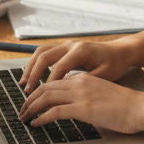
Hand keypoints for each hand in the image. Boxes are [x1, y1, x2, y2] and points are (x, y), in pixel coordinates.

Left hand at [17, 72, 143, 134]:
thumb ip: (88, 96)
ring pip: (46, 97)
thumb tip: (76, 107)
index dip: (39, 91)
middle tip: (22, 110)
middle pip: (45, 87)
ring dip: (31, 108)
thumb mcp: (103, 95)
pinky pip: (54, 111)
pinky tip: (37, 124)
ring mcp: (80, 95)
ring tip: (25, 118)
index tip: (32, 101)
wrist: (140, 107)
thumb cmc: (126, 105)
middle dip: (30, 99)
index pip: (54, 81)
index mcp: (84, 79)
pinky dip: (42, 118)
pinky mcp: (83, 109)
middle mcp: (79, 83)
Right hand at [18, 40, 135, 88]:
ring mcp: (66, 45)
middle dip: (33, 74)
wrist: (119, 51)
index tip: (43, 99)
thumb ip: (85, 83)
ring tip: (24, 84)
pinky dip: (35, 64)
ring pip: (40, 52)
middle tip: (27, 91)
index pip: (58, 68)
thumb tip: (67, 94)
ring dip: (30, 68)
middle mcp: (70, 45)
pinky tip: (31, 76)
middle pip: (44, 56)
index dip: (49, 83)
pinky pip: (44, 53)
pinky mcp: (64, 48)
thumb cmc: (114, 64)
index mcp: (80, 51)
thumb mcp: (104, 75)